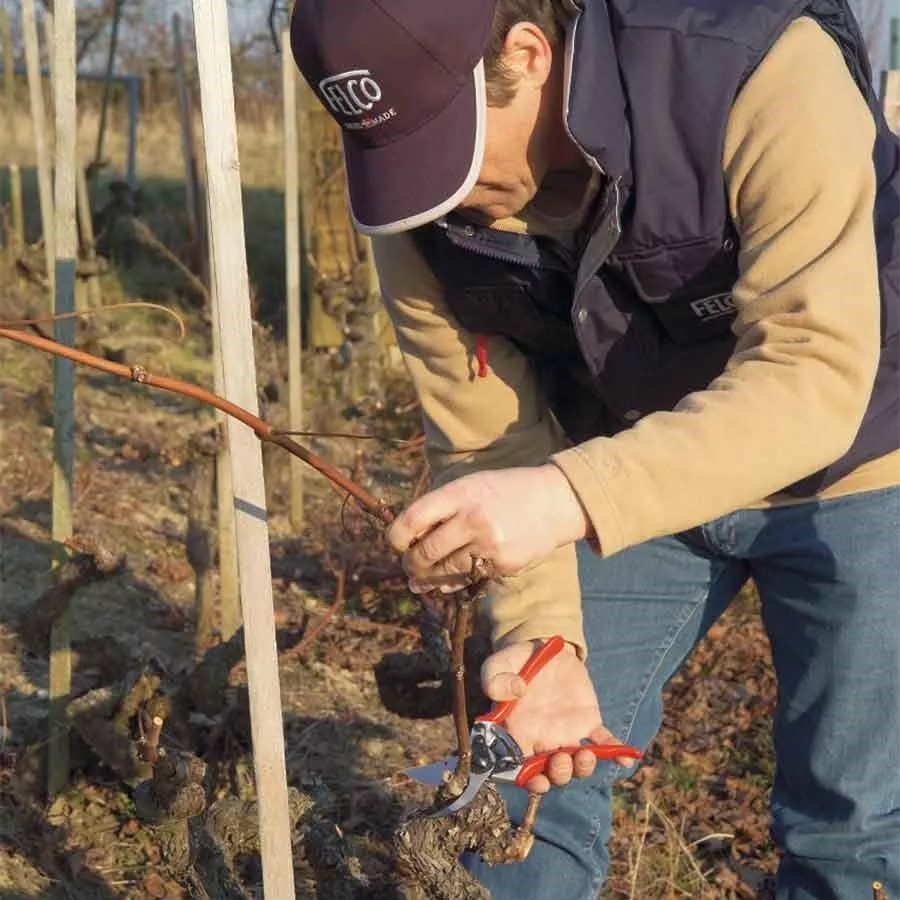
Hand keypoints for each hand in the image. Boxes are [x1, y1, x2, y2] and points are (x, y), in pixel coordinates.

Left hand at [388, 465, 588, 592]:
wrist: (553, 502)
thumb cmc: (502, 492)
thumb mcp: (470, 485)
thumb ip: (440, 508)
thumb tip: (405, 540)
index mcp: (460, 493)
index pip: (412, 520)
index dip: (396, 537)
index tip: (396, 543)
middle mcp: (473, 518)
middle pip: (425, 551)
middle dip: (411, 563)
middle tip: (409, 565)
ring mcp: (490, 544)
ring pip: (444, 570)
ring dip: (428, 578)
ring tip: (420, 579)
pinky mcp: (504, 564)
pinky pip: (468, 579)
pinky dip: (453, 583)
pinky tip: (445, 582)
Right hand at [482, 641, 635, 793]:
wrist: (541, 648)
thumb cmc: (513, 662)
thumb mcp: (497, 665)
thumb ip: (495, 680)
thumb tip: (516, 691)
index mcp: (517, 733)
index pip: (521, 770)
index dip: (530, 782)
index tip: (539, 782)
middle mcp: (542, 740)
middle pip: (552, 774)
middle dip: (559, 775)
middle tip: (562, 759)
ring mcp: (567, 733)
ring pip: (577, 763)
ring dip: (583, 767)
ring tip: (586, 756)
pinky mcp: (587, 721)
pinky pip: (604, 741)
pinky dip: (617, 751)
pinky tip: (627, 757)